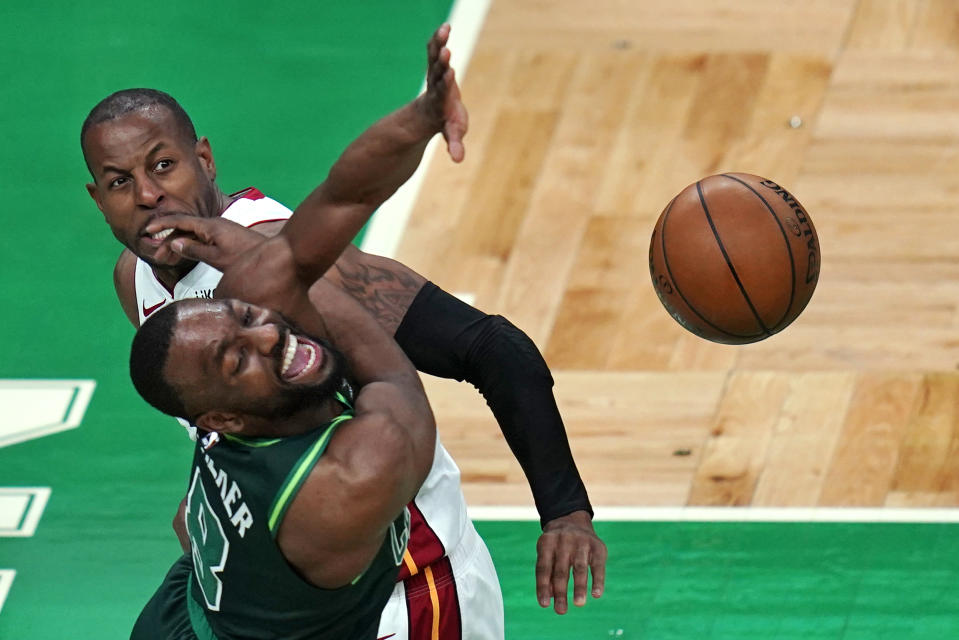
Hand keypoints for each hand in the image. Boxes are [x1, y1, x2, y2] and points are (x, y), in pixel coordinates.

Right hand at [144, 214, 264, 271]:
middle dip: (167, 240)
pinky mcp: (225, 238)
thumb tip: (174, 243)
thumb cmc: (247, 257)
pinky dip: (190, 246)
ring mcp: (220, 231)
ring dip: (177, 245)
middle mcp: (214, 224)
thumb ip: (196, 250)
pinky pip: (202, 239)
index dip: (162, 224)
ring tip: (164, 259)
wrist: (276, 255)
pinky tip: (183, 254)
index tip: (147, 230)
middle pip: (184, 228)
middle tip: (155, 255)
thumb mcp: (218, 257)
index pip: (180, 221)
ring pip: (192, 235)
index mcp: (210, 226)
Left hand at [418, 23, 467, 161]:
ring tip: (445, 29)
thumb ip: (454, 144)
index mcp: (439, 104)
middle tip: (445, 50)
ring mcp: (434, 76)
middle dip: (441, 63)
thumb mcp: (450, 135)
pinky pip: (435, 51)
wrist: (428, 115)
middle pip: (437, 74)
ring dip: (439, 44)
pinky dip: (439, 39)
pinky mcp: (435, 67)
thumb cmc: (444, 124)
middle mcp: (435, 88)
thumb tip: (458, 159)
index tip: (450, 70)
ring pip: (434, 59)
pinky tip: (445, 26)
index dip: (445, 82)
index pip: (441, 93)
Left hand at [535, 510, 606, 613]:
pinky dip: (598, 580)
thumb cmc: (556, 545)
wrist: (571, 519)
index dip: (543, 587)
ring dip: (579, 587)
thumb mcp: (547, 554)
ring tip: (578, 604)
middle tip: (560, 611)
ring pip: (579, 568)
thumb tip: (549, 598)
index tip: (544, 605)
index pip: (543, 568)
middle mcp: (564, 540)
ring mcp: (581, 542)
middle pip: (561, 570)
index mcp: (547, 543)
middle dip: (560, 592)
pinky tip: (596, 594)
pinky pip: (598, 565)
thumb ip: (547, 574)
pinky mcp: (598, 546)